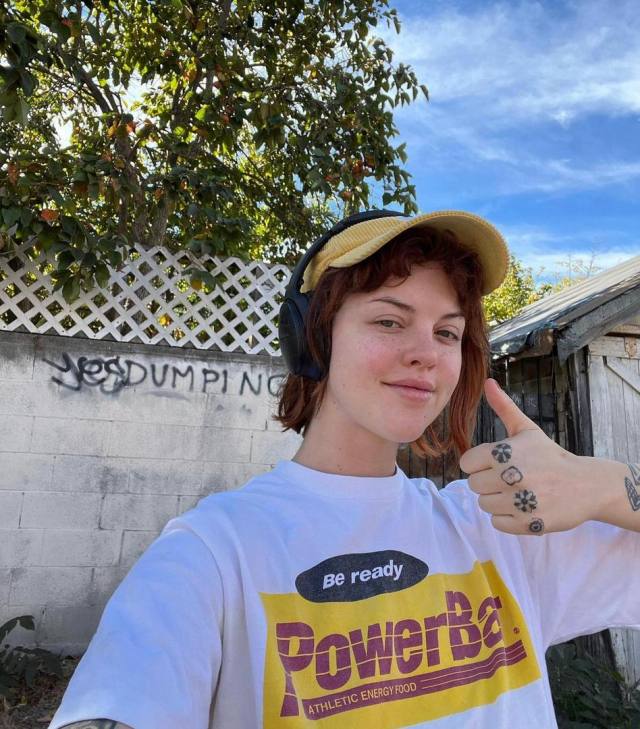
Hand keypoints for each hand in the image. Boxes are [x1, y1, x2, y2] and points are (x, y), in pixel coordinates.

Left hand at [459, 378, 597, 535]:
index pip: (467, 463)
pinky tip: (523, 507)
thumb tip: (488, 382)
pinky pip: (498, 523)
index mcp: (504, 452)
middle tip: (509, 479)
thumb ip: (504, 407)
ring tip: (517, 493)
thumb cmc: (549, 455)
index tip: (496, 464)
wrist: (586, 484)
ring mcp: (521, 502)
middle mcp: (511, 476)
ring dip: (497, 501)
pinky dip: (507, 518)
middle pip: (474, 486)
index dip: (479, 464)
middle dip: (488, 483)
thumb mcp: (526, 429)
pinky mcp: (529, 523)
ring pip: (484, 505)